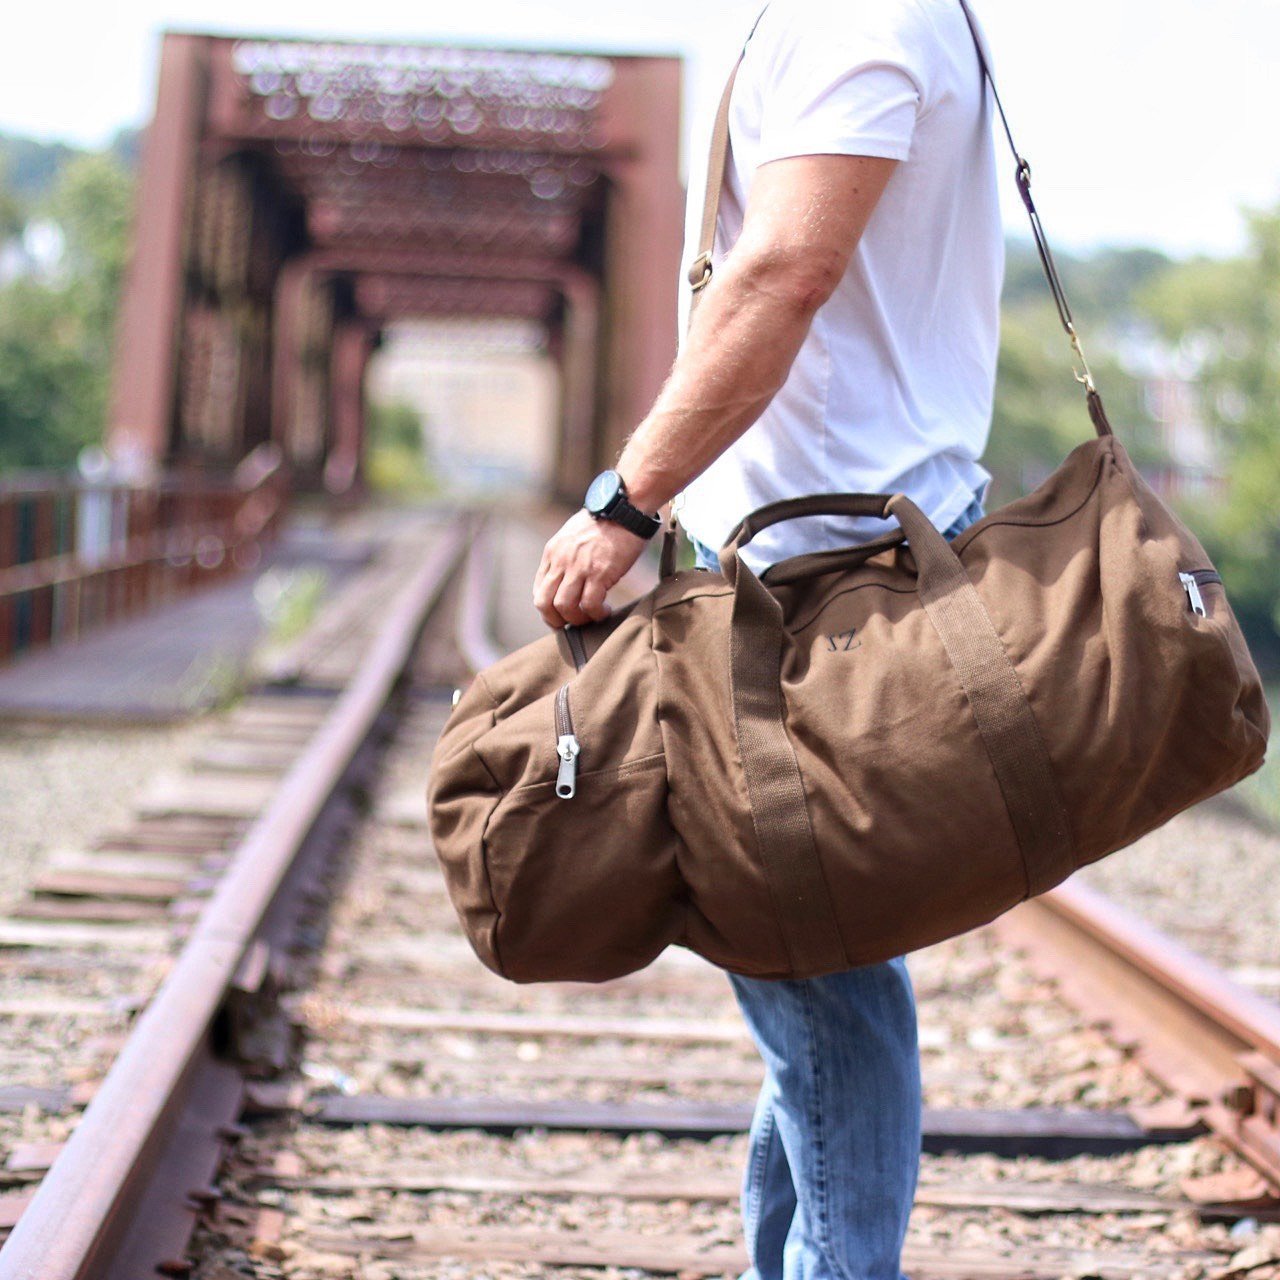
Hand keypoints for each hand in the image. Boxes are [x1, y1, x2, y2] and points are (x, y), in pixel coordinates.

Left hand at [533, 508, 646, 628]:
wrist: (625, 507)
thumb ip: (567, 555)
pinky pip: (589, 605)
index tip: (562, 613)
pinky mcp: (599, 573)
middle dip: (555, 620)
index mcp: (553, 552)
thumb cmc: (606, 521)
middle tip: (572, 624)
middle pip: (544, 603)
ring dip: (577, 620)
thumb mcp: (574, 534)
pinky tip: (605, 611)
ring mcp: (579, 567)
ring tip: (591, 617)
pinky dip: (596, 614)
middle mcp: (561, 560)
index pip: (538, 589)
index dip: (548, 608)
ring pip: (564, 607)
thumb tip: (570, 576)